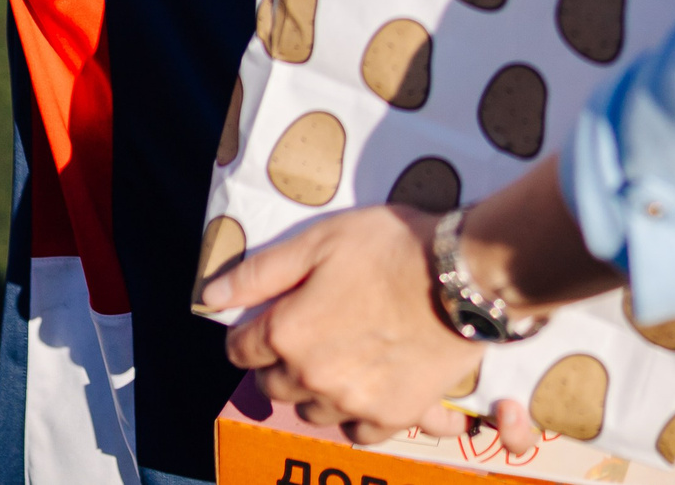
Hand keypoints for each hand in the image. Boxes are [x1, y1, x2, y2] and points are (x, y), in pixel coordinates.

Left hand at [214, 206, 490, 444]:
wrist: (463, 276)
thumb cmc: (391, 247)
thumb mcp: (320, 240)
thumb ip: (261, 272)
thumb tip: (211, 295)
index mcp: (287, 332)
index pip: (242, 349)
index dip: (251, 333)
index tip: (270, 321)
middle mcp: (311, 377)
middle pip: (274, 385)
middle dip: (281, 363)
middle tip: (309, 337)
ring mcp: (352, 402)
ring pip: (312, 411)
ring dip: (316, 390)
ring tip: (341, 361)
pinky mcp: (392, 416)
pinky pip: (357, 433)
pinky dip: (355, 416)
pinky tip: (368, 390)